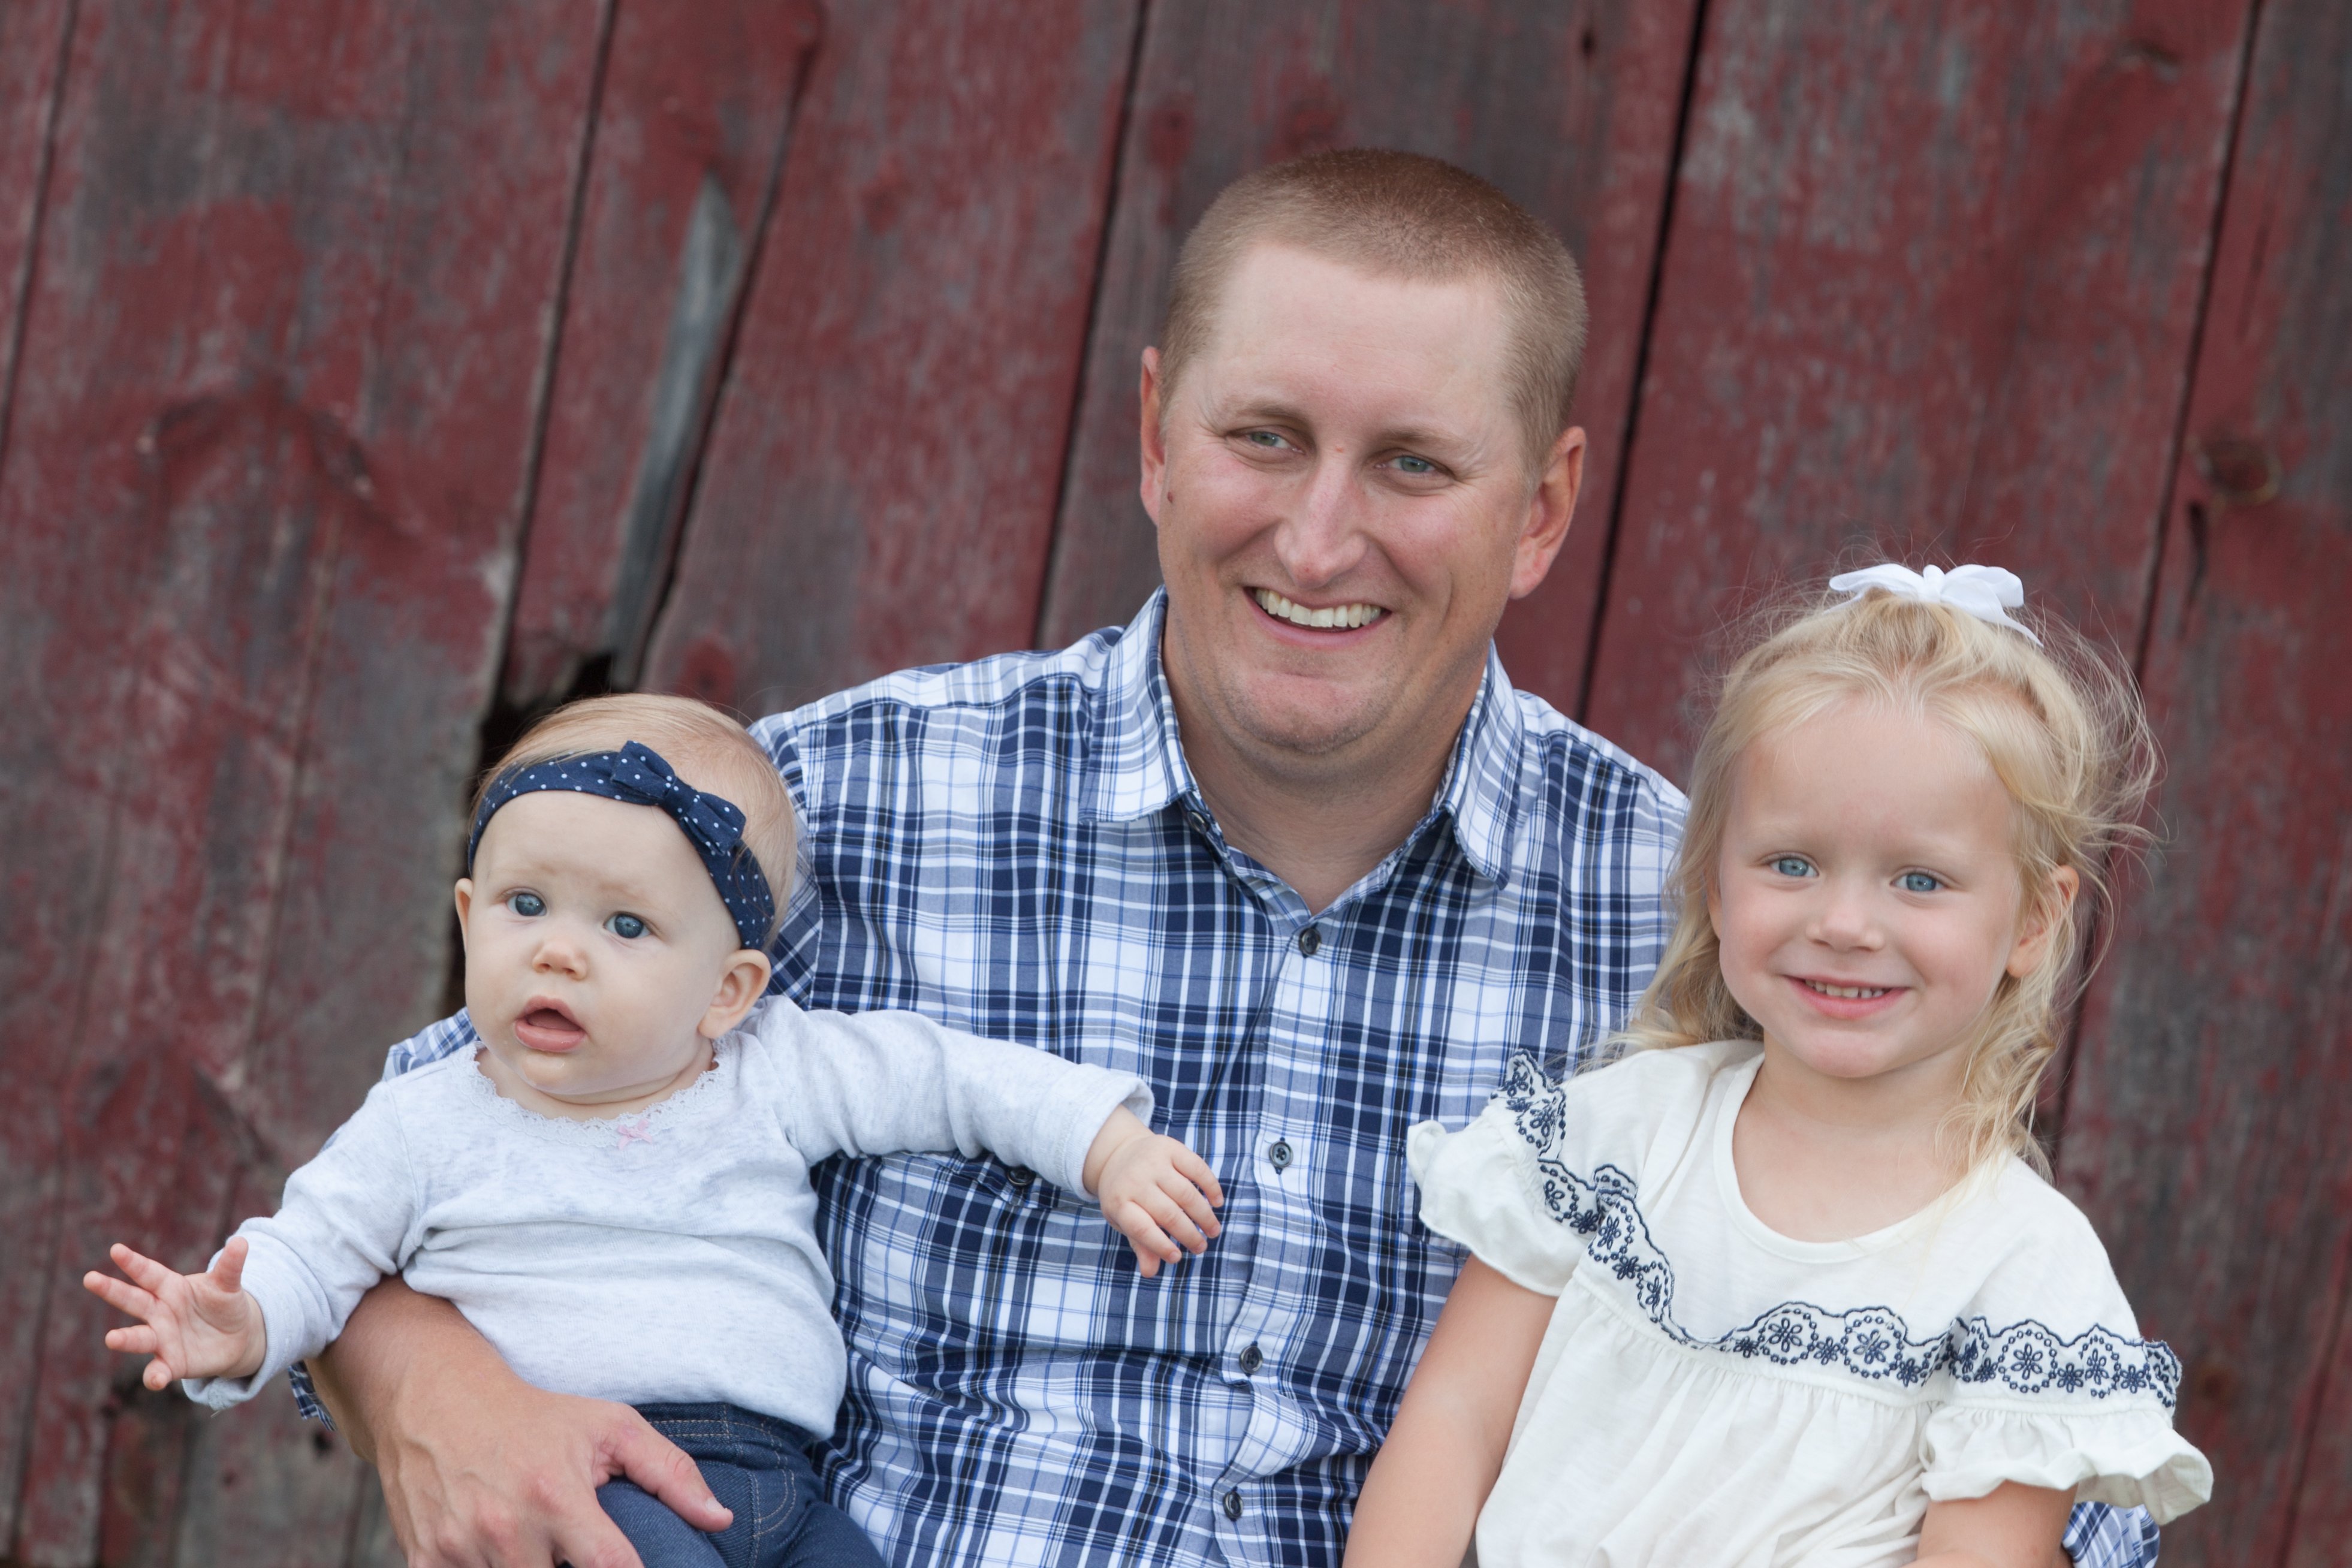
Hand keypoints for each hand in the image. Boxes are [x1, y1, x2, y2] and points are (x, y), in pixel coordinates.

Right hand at [84, 1237, 267, 1389]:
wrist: (236, 1337)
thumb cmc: (224, 1304)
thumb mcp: (229, 1285)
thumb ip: (231, 1267)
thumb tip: (242, 1241)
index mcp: (171, 1288)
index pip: (149, 1273)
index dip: (134, 1262)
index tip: (116, 1249)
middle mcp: (160, 1312)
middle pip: (134, 1300)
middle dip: (112, 1290)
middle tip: (90, 1278)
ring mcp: (162, 1338)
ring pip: (139, 1338)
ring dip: (126, 1338)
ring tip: (111, 1339)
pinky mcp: (171, 1363)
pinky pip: (159, 1370)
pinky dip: (155, 1375)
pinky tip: (156, 1379)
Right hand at [319, 1278, 730, 1567]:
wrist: (436, 1400)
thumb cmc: (536, 1416)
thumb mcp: (610, 1427)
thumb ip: (671, 1473)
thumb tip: (720, 1519)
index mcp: (556, 1495)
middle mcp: (506, 1527)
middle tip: (573, 1544)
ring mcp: (459, 1548)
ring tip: (539, 1546)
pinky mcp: (423, 1560)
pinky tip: (496, 1552)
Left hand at [1082, 1107, 1223, 1277]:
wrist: (1119, 1152)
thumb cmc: (1125, 1195)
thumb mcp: (1123, 1219)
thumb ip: (1140, 1243)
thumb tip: (1150, 1273)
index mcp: (1119, 1202)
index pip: (1142, 1228)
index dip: (1161, 1246)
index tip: (1177, 1258)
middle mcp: (1135, 1180)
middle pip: (1169, 1214)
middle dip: (1189, 1234)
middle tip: (1202, 1247)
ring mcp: (1153, 1161)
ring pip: (1186, 1193)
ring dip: (1204, 1215)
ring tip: (1212, 1230)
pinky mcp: (1170, 1147)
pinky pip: (1197, 1168)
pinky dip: (1211, 1187)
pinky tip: (1217, 1202)